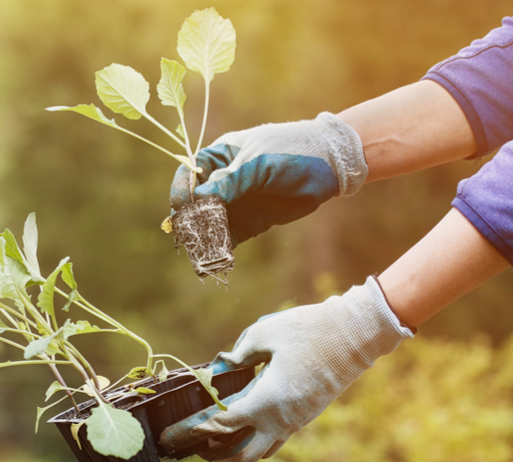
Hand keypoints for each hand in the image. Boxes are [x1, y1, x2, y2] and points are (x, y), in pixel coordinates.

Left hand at [159, 277, 411, 461]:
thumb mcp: (264, 333)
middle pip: (242, 455)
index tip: (174, 433)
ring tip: (213, 442)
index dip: (194, 430)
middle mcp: (282, 419)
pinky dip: (254, 440)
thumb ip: (238, 354)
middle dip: (214, 455)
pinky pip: (276, 439)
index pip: (221, 425)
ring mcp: (297, 421)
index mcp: (267, 401)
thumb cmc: (310, 330)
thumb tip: (219, 368)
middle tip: (192, 446)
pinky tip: (243, 426)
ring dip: (235, 453)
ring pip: (262, 452)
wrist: (358, 334)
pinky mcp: (306, 416)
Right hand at [168, 112, 367, 243]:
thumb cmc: (291, 151)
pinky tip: (218, 259)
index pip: (189, 174)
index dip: (182, 190)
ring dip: (204, 238)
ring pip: (211, 223)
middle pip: (196, 202)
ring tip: (202, 253)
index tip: (182, 207)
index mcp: (221, 157)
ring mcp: (237, 202)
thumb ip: (229, 182)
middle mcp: (223, 180)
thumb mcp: (258, 163)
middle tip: (190, 235)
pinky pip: (229, 237)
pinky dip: (222, 248)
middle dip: (191, 219)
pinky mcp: (251, 222)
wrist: (330, 165)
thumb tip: (198, 200)